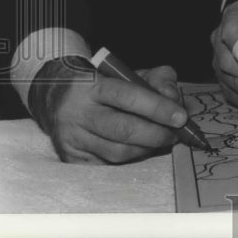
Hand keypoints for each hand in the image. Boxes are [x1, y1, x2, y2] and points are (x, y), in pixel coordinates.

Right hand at [35, 59, 187, 163]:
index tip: (181, 117)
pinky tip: (139, 149)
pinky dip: (130, 159)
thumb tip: (173, 100)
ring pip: (117, 152)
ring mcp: (72, 138)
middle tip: (175, 134)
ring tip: (160, 140)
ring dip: (146, 149)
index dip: (158, 107)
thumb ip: (158, 79)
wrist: (56, 96)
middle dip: (156, 134)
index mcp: (93, 85)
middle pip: (123, 130)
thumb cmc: (104, 84)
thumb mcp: (130, 72)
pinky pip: (108, 165)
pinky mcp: (70, 158)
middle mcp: (79, 113)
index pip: (128, 96)